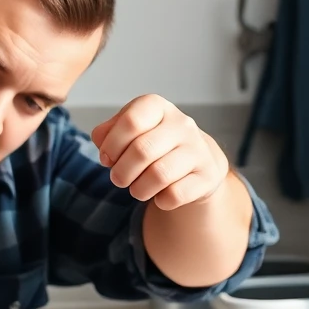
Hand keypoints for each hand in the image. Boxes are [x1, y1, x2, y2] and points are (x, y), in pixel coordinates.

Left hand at [91, 95, 229, 210]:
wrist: (197, 161)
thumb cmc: (154, 144)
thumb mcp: (130, 132)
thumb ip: (107, 133)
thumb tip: (101, 141)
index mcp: (157, 107)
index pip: (131, 121)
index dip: (112, 145)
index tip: (107, 158)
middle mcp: (182, 124)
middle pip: (142, 150)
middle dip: (122, 172)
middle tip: (119, 179)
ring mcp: (197, 149)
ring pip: (159, 175)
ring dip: (139, 189)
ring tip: (137, 190)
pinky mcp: (207, 175)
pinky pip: (175, 194)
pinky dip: (161, 201)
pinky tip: (160, 196)